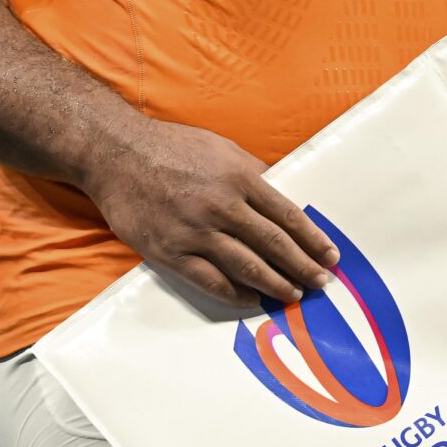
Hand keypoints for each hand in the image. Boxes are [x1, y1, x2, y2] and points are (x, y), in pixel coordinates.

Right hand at [79, 117, 338, 307]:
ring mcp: (195, 231)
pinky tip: (251, 300)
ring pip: (247, 267)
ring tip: (293, 295)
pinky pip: (210, 280)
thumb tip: (281, 190)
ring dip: (275, 285)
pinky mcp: (170, 251)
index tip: (330, 256)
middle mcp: (222, 206)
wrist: (116, 153)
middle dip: (303, 267)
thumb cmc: (170, 147)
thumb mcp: (220, 147)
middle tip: (322, 283)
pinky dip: (235, 294)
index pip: (287, 215)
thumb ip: (251, 171)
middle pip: (274, 245)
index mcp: (239, 177)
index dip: (312, 239)